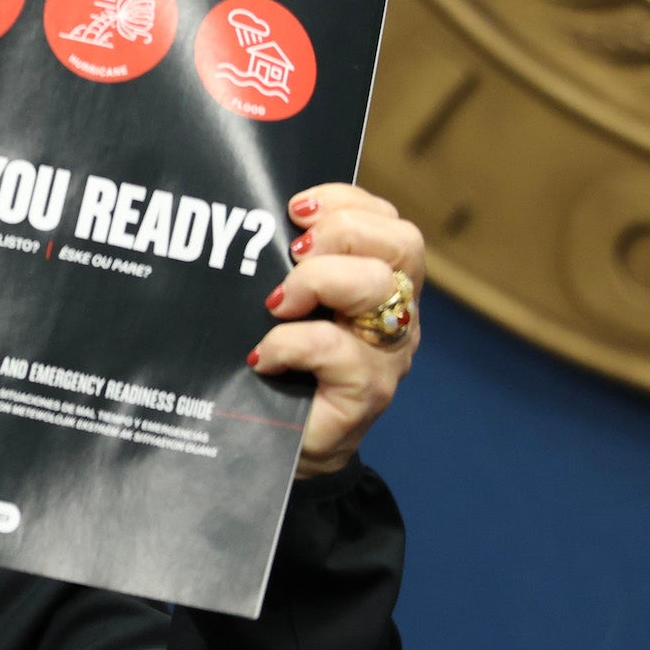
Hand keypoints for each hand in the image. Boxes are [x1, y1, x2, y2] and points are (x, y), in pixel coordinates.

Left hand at [249, 183, 423, 478]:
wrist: (285, 446)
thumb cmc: (282, 369)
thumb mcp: (287, 309)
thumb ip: (286, 271)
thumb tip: (248, 227)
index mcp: (381, 282)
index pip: (387, 221)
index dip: (346, 203)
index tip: (296, 208)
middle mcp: (396, 313)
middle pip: (401, 244)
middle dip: (342, 231)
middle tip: (293, 253)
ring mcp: (388, 353)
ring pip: (378, 288)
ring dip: (318, 281)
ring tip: (276, 302)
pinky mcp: (368, 392)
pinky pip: (336, 349)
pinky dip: (290, 343)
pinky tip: (264, 357)